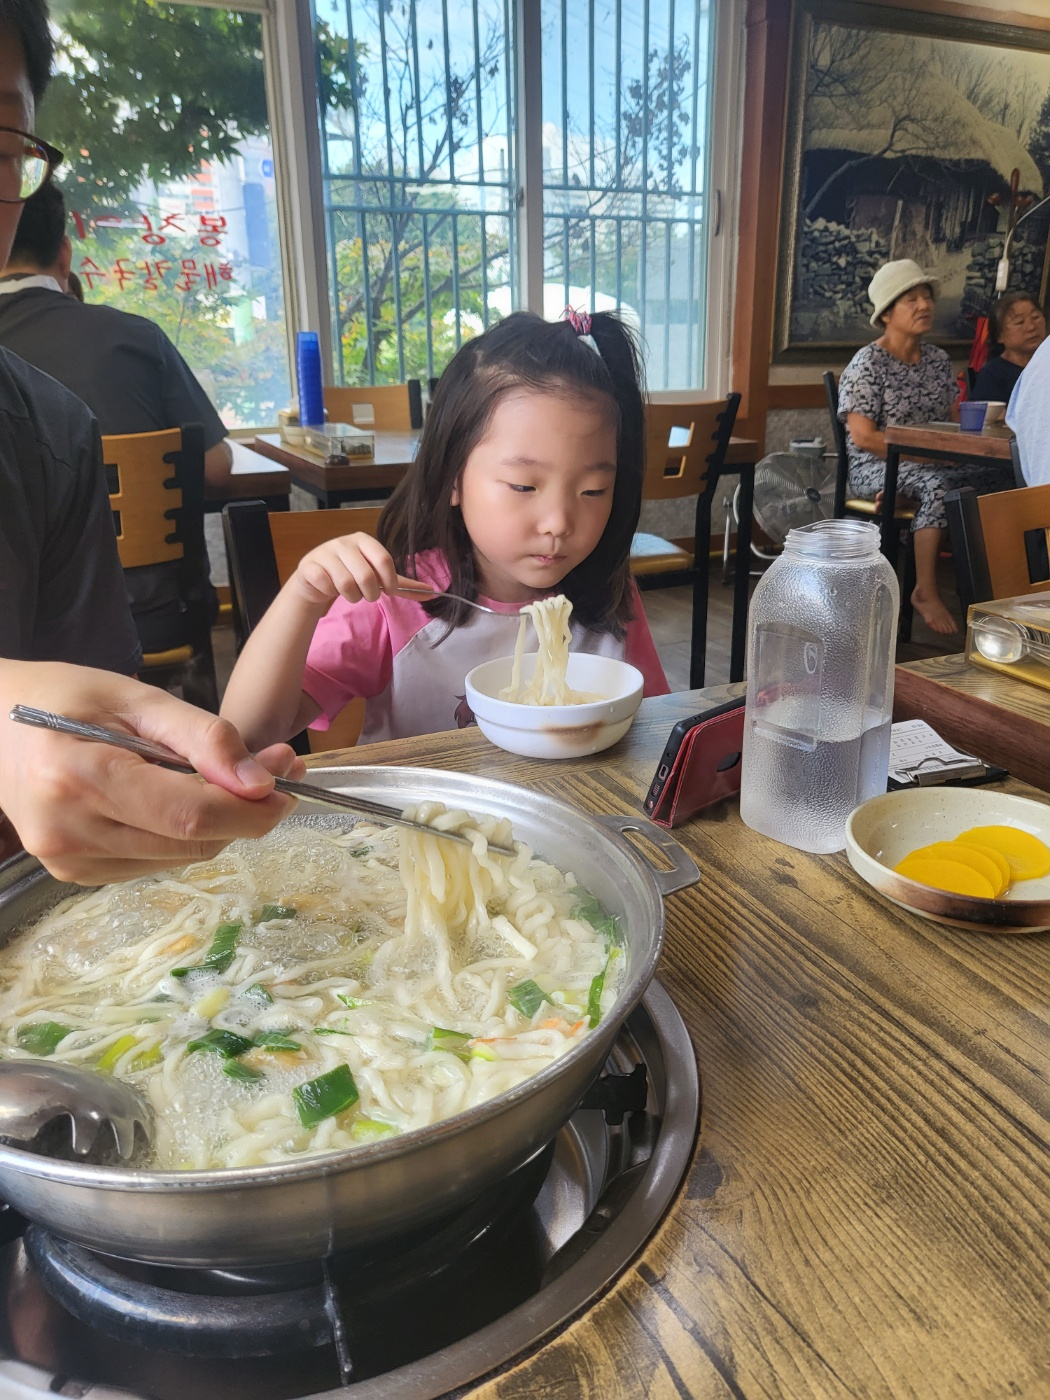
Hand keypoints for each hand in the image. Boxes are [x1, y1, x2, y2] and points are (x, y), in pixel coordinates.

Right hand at [0, 661, 306, 884]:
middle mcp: (69, 832)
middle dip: (244, 811)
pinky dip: (180, 834)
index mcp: (79, 778)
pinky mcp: (74, 875)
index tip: (287, 782)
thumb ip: (201, 737)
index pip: (190, 816)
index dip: (251, 808)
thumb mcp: (135, 697)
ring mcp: (68, 862)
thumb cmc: (62, 697)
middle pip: (193, 843)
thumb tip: (260, 781)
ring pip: (181, 858)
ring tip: (223, 777)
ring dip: (217, 824)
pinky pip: (155, 862)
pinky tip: (173, 799)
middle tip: (270, 767)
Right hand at [291, 533, 413, 608]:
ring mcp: (325, 552)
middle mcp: (344, 542)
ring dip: (351, 597)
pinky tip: (329, 588)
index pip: (384, 559)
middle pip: (366, 575)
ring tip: (349, 594)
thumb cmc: (352, 575)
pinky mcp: (309, 565)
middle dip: (370, 594)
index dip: (390, 580)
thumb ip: (403, 585)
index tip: (389, 592)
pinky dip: (330, 593)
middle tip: (367, 596)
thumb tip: (433, 593)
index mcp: (364, 540)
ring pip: (345, 583)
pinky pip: (325, 585)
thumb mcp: (378, 578)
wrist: (316, 578)